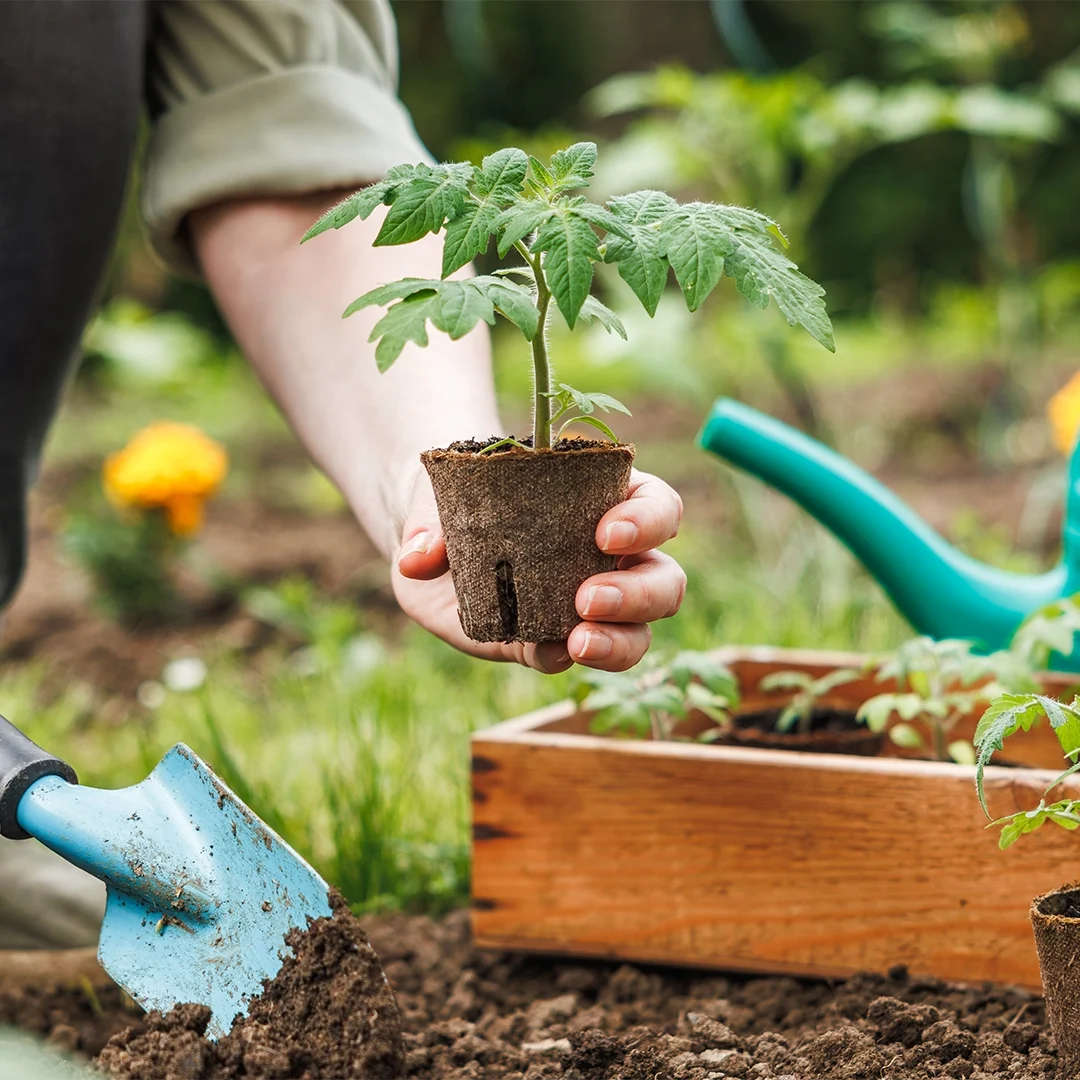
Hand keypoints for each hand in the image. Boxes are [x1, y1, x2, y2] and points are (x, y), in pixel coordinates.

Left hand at [392, 469, 685, 672]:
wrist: (429, 542)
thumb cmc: (460, 498)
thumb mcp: (445, 494)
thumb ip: (433, 521)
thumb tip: (420, 558)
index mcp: (606, 501)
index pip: (657, 506)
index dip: (648, 521)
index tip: (606, 534)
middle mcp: (611, 558)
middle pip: (663, 578)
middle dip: (638, 592)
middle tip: (587, 597)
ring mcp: (585, 606)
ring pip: (638, 631)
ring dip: (619, 640)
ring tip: (579, 640)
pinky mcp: (549, 641)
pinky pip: (572, 656)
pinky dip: (564, 657)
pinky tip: (548, 651)